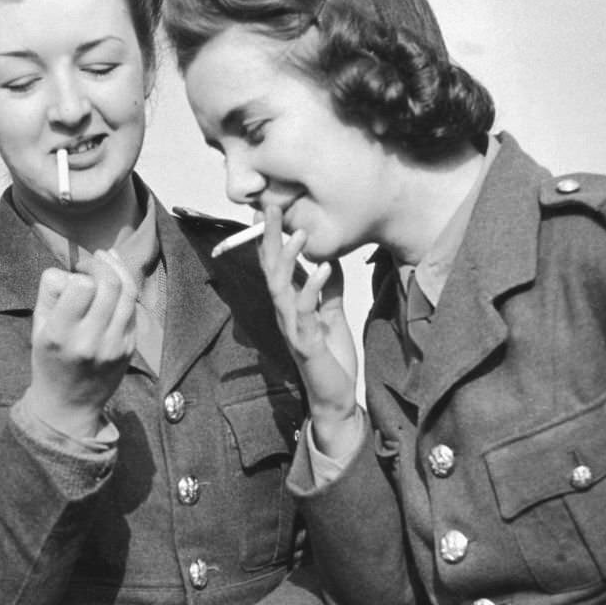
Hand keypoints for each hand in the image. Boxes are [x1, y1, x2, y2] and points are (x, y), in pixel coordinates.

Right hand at [24, 249, 136, 438]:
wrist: (69, 405)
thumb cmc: (49, 360)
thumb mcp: (38, 327)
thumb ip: (49, 293)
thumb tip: (71, 269)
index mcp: (61, 334)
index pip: (83, 287)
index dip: (83, 272)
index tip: (77, 270)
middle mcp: (90, 340)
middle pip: (111, 285)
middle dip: (104, 265)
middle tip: (95, 260)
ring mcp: (114, 346)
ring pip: (128, 294)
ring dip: (119, 271)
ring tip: (108, 261)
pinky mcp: (129, 348)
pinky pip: (133, 309)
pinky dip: (126, 291)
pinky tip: (117, 282)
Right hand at [258, 204, 358, 457]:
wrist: (335, 397)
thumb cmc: (330, 357)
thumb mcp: (331, 315)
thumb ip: (326, 291)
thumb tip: (325, 264)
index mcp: (289, 304)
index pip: (275, 265)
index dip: (272, 238)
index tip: (272, 208)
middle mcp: (285, 312)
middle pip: (270, 268)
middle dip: (270, 238)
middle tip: (271, 207)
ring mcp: (292, 327)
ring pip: (281, 287)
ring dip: (288, 259)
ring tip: (298, 232)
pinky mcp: (306, 343)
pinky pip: (306, 311)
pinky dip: (312, 288)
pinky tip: (322, 269)